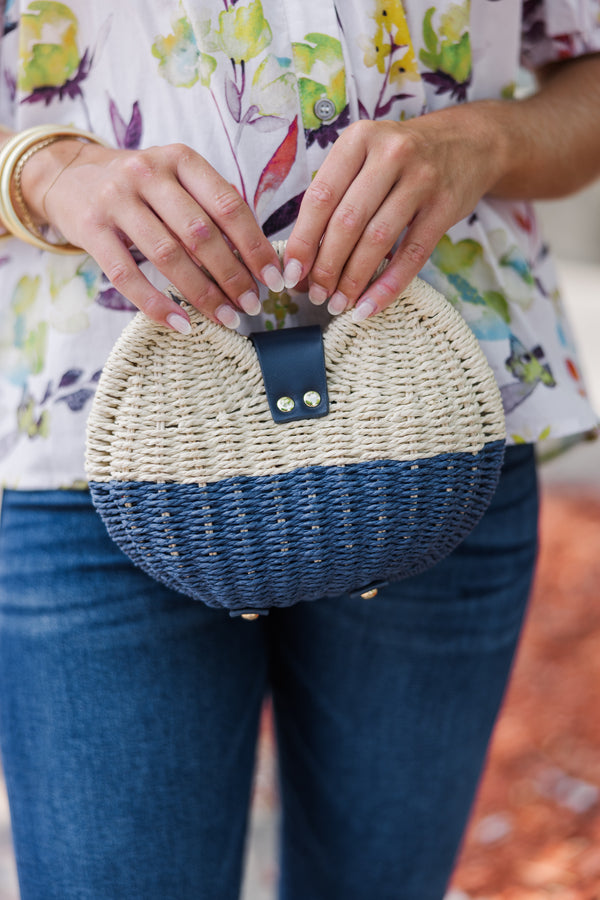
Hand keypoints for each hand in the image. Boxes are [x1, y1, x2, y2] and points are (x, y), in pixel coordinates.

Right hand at [21, 140, 283, 331]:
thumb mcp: (176, 180)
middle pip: (200, 234)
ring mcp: (116, 199)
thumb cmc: (140, 188)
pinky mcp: (90, 229)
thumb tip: (257, 260)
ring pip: (167, 255)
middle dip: (232, 276)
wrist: (68, 175)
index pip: (228, 206)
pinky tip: (181, 324)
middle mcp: (148, 173)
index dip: (255, 246)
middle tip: (252, 306)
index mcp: (180, 159)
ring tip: (225, 319)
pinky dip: (156, 304)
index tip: (273, 280)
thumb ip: (211, 207)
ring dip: (201, 294)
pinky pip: (126, 275)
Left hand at [282, 107, 505, 319]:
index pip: (320, 197)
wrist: (468, 143)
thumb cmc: (400, 161)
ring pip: (378, 240)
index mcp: (359, 140)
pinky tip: (369, 306)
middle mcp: (390, 154)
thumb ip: (336, 198)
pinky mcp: (445, 206)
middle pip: (347, 222)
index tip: (291, 273)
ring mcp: (422, 179)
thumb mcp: (365, 159)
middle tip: (316, 295)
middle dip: (326, 266)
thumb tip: (302, 260)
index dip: (303, 240)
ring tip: (338, 304)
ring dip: (353, 279)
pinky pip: (412, 254)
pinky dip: (388, 285)